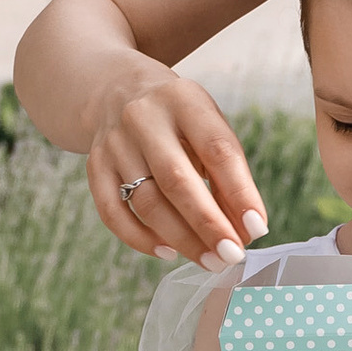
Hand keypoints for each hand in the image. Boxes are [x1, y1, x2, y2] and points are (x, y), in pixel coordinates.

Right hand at [87, 63, 267, 265]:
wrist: (117, 89)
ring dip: (181, 239)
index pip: (216, 149)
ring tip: (210, 260)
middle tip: (232, 256)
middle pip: (176, 180)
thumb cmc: (179, 118)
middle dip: (207, 224)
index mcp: (184, 100)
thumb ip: (228, 173)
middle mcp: (144, 118)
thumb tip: (247, 228)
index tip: (256, 228)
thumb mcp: (209, 127)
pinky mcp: (95, 166)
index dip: (239, 192)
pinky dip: (141, 239)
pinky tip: (169, 251)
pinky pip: (113, 212)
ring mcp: (114, 143)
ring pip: (146, 202)